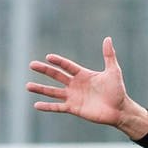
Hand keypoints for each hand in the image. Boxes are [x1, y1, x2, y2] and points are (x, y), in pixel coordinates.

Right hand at [28, 37, 147, 139]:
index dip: (58, 61)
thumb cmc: (117, 90)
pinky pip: (58, 107)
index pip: (67, 66)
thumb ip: (109, 55)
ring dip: (41, 89)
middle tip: (31, 65)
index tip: (48, 57)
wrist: (120, 110)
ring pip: (53, 92)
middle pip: (56, 76)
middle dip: (44, 70)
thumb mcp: (113, 71)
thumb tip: (108, 38)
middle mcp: (75, 85)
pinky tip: (36, 105)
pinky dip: (48, 106)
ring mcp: (73, 97)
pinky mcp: (74, 108)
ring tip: (28, 86)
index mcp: (83, 74)